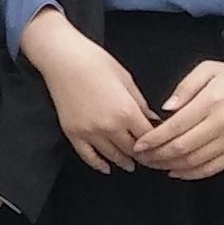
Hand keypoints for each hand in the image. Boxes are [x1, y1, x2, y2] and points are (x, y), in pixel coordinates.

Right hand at [26, 9, 157, 174]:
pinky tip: (106, 167)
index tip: (161, 148)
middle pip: (132, 150)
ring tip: (131, 164)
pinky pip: (88, 156)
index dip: (157, 145)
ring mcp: (89, 131)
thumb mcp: (126, 79)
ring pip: (112, 156)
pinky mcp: (73, 132)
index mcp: (126, 111)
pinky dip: (98, 164)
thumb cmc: (95, 61)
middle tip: (149, 159)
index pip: (148, 137)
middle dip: (143, 156)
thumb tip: (152, 119)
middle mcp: (109, 126)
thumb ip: (140, 103)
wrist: (62, 57)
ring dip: (124, 161)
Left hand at [136, 58, 223, 180]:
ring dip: (170, 166)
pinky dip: (191, 174)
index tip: (139, 144)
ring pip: (194, 161)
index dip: (153, 138)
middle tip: (142, 158)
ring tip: (154, 164)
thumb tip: (166, 109)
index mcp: (210, 102)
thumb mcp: (208, 69)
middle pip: (181, 147)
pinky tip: (176, 171)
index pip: (175, 126)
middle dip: (157, 155)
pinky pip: (211, 168)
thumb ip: (184, 87)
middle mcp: (221, 124)